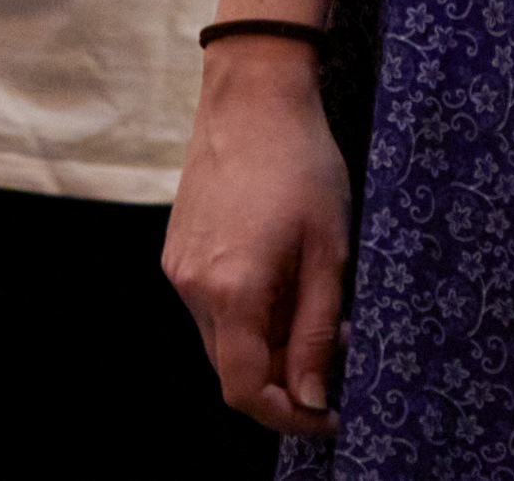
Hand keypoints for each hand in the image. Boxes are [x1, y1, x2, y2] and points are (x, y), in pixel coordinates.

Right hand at [164, 41, 349, 433]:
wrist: (253, 98)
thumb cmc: (301, 165)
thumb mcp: (328, 250)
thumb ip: (317, 329)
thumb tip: (310, 397)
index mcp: (231, 292)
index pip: (245, 391)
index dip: (287, 415)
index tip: (328, 412)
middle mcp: (191, 289)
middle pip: (233, 369)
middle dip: (285, 374)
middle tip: (337, 344)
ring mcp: (177, 270)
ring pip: (223, 338)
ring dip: (268, 339)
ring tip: (316, 298)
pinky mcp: (176, 251)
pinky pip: (211, 304)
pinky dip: (247, 310)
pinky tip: (283, 274)